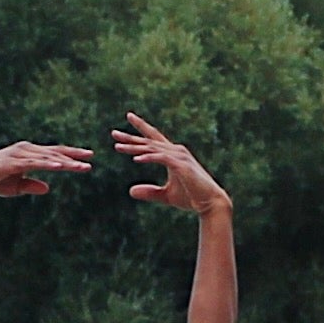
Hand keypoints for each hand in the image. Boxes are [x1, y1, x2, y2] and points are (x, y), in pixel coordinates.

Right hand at [0, 141, 93, 197]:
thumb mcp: (17, 186)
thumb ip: (32, 185)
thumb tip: (48, 188)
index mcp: (29, 154)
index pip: (54, 153)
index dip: (71, 154)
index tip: (87, 157)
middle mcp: (26, 150)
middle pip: (54, 152)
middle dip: (73, 156)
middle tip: (90, 158)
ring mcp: (19, 154)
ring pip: (47, 157)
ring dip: (64, 161)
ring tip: (79, 166)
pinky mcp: (13, 162)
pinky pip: (34, 163)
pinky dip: (47, 164)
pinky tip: (59, 166)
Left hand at [113, 113, 229, 213]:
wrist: (210, 203)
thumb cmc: (191, 197)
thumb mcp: (165, 196)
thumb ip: (149, 192)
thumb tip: (130, 191)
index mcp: (172, 155)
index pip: (153, 139)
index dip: (141, 128)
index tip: (128, 118)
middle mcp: (176, 151)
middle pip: (149, 141)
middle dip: (130, 138)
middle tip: (113, 134)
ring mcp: (179, 157)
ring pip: (152, 148)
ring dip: (135, 148)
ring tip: (118, 147)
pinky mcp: (181, 165)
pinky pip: (161, 159)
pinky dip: (149, 157)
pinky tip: (136, 159)